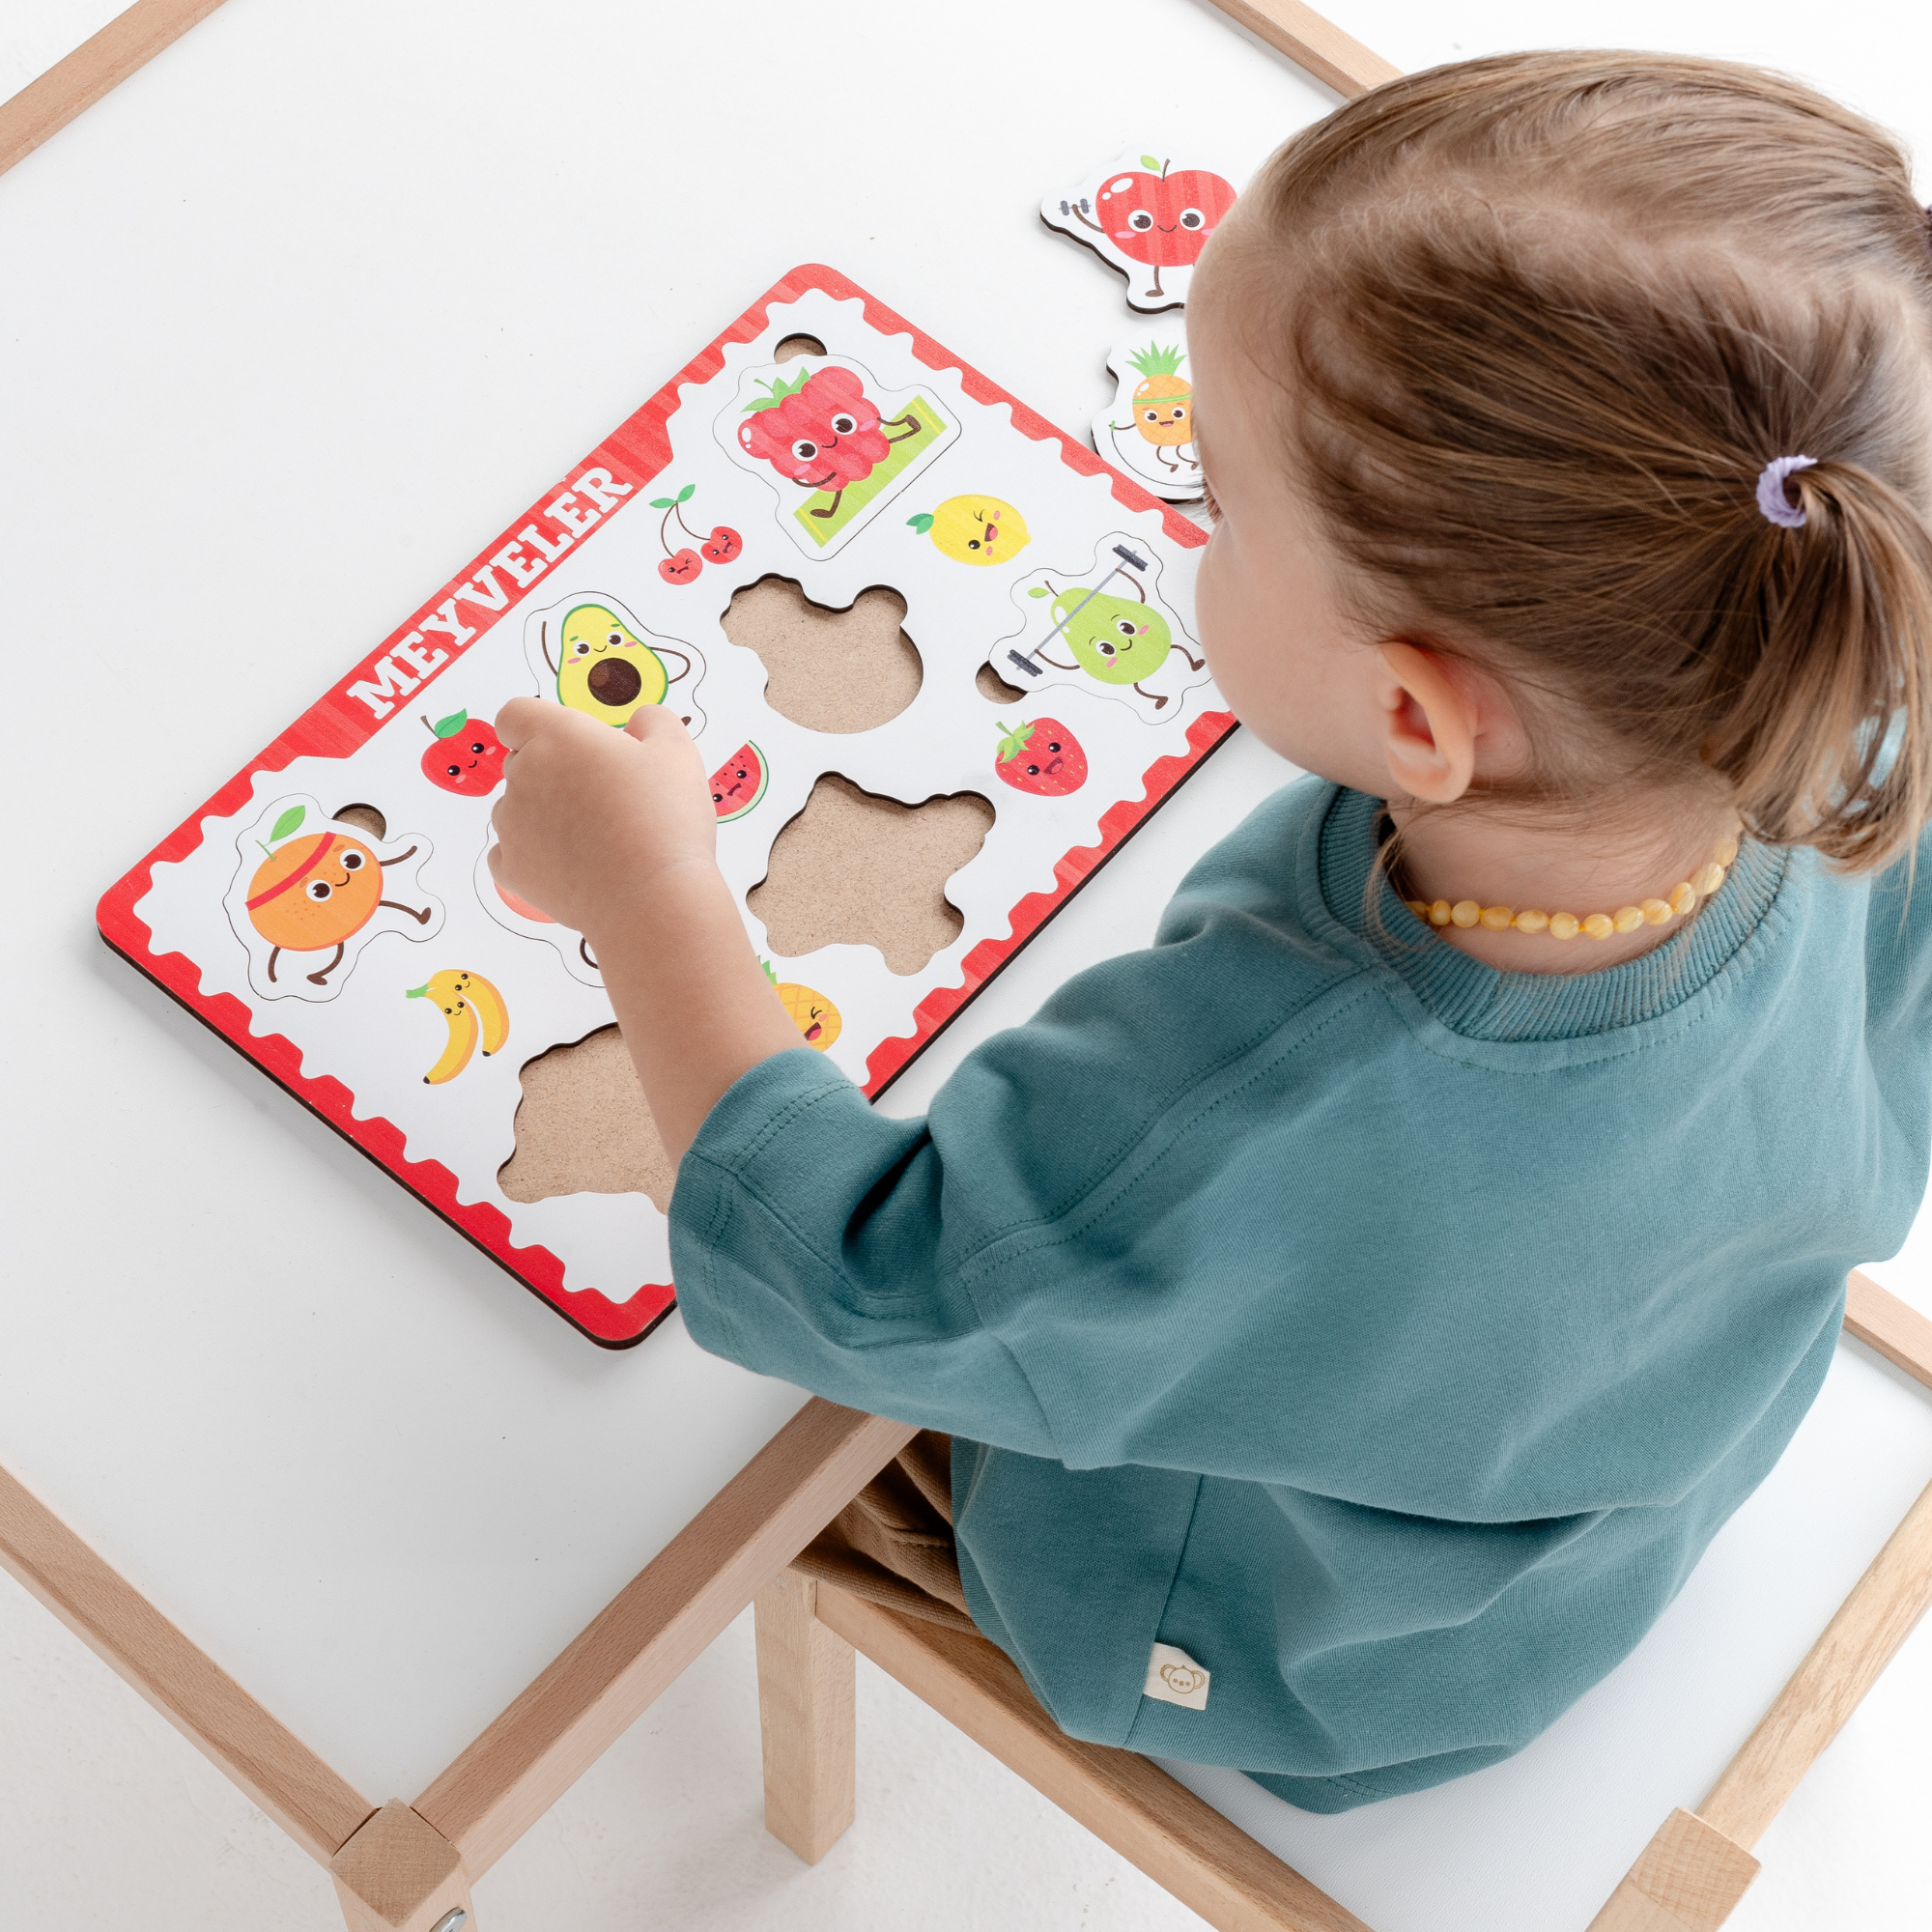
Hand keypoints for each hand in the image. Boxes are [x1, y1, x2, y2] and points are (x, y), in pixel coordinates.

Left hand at [488, 699, 715, 942]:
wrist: (653, 897)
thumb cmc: (665, 820)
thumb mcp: (677, 752)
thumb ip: (653, 721)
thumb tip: (639, 723)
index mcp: (556, 736)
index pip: (516, 714)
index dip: (536, 724)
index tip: (564, 741)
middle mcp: (523, 775)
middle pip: (521, 762)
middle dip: (553, 773)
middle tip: (604, 795)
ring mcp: (512, 825)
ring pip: (515, 809)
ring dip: (543, 815)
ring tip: (593, 837)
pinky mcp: (512, 869)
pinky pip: (508, 853)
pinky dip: (532, 855)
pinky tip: (569, 862)